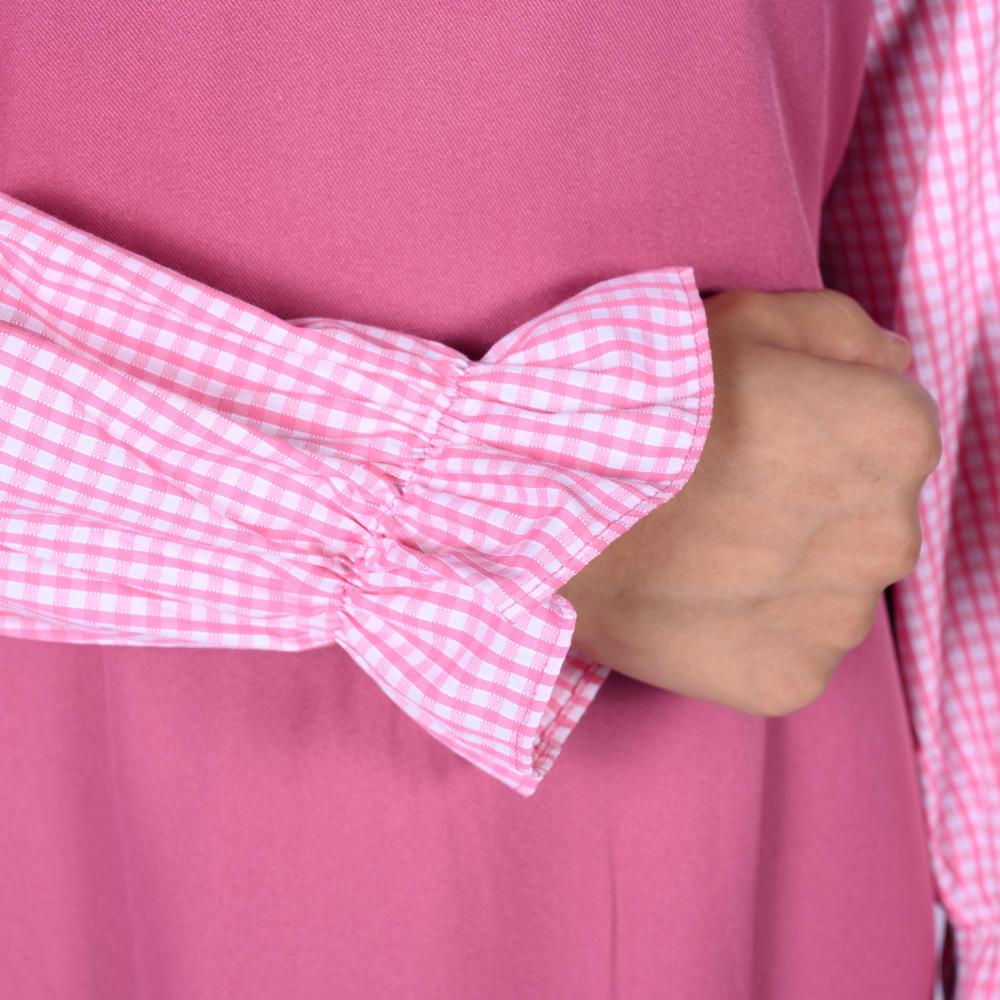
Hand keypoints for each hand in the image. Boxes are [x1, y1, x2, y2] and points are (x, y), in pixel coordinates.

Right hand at [557, 288, 941, 715]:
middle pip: (868, 515)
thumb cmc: (635, 403)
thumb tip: (888, 362)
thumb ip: (838, 330)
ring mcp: (837, 618)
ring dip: (785, 569)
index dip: (824, 424)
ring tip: (701, 546)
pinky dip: (753, 627)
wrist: (535, 505)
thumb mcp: (739, 318)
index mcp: (893, 436)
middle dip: (814, 501)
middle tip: (722, 490)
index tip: (761, 430)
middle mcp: (889, 535)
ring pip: (832, 586)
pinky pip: (792, 648)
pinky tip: (697, 596)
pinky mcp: (786, 679)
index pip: (897, 429)